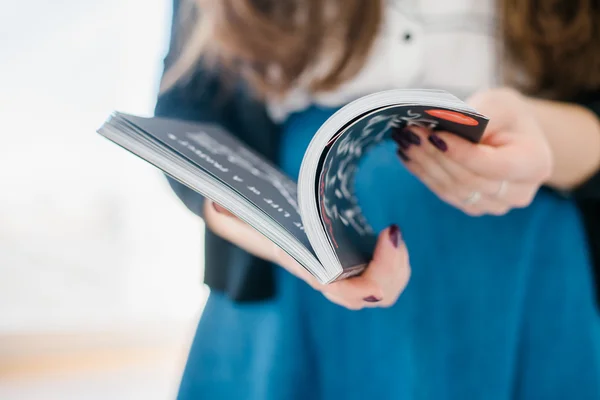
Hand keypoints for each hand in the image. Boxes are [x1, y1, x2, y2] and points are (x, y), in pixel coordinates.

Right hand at [206, 201, 410, 309]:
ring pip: (384, 287)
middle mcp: (329, 278)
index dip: (371, 278)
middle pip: (372, 295)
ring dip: (396, 266)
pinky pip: (385, 273)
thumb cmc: (256, 222)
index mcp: (307, 269)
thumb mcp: (238, 217)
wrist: (266, 227)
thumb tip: (215, 204)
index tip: (386, 236)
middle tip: (393, 232)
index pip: (343, 289)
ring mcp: (345, 273)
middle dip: (391, 272)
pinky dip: (394, 258)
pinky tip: (390, 236)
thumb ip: (229, 216)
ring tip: (392, 233)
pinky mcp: (357, 261)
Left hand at [393, 87, 553, 215]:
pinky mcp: (473, 207)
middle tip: (410, 133)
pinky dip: (424, 174)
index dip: (461, 153)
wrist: (509, 134)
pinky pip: (445, 193)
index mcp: (535, 164)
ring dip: (424, 165)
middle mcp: (519, 192)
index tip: (434, 135)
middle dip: (436, 155)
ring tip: (405, 141)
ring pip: (453, 189)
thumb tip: (445, 126)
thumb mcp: (500, 103)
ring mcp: (495, 205)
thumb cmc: (506, 116)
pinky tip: (408, 156)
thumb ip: (480, 115)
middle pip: (470, 179)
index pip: (493, 166)